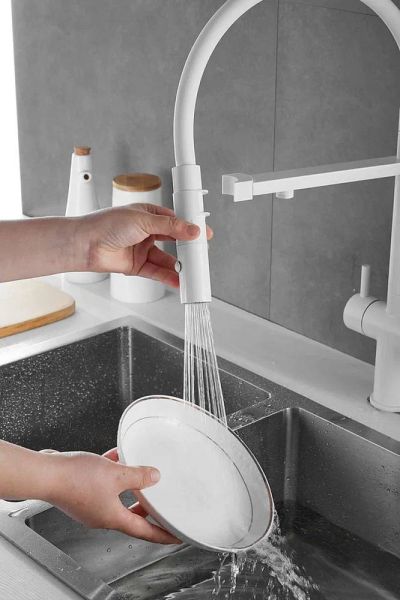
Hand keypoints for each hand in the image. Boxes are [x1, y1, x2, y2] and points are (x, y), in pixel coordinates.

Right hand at [47, 449, 179, 544]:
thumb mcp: (116, 474)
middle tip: (160, 503)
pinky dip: (111, 473)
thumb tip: (154, 477)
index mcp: (113, 518)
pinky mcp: (81, 493)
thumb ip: (138, 476)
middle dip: (146, 508)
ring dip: (129, 485)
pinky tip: (115, 457)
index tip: (176, 536)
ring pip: (116, 496)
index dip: (163, 533)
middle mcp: (101, 516)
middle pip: (131, 514)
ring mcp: (90, 505)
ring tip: (139, 472)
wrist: (46, 474)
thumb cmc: (75, 479)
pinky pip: (103, 484)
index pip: (145, 531)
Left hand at [78, 203, 212, 287]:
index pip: (176, 221)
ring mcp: (143, 249)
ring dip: (179, 266)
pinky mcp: (137, 266)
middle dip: (188, 249)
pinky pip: (157, 272)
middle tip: (201, 255)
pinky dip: (169, 277)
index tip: (204, 234)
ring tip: (192, 272)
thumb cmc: (107, 224)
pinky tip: (179, 280)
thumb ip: (171, 227)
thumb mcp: (144, 220)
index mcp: (149, 214)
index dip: (190, 228)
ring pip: (167, 259)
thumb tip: (192, 229)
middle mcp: (147, 231)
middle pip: (174, 241)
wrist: (85, 244)